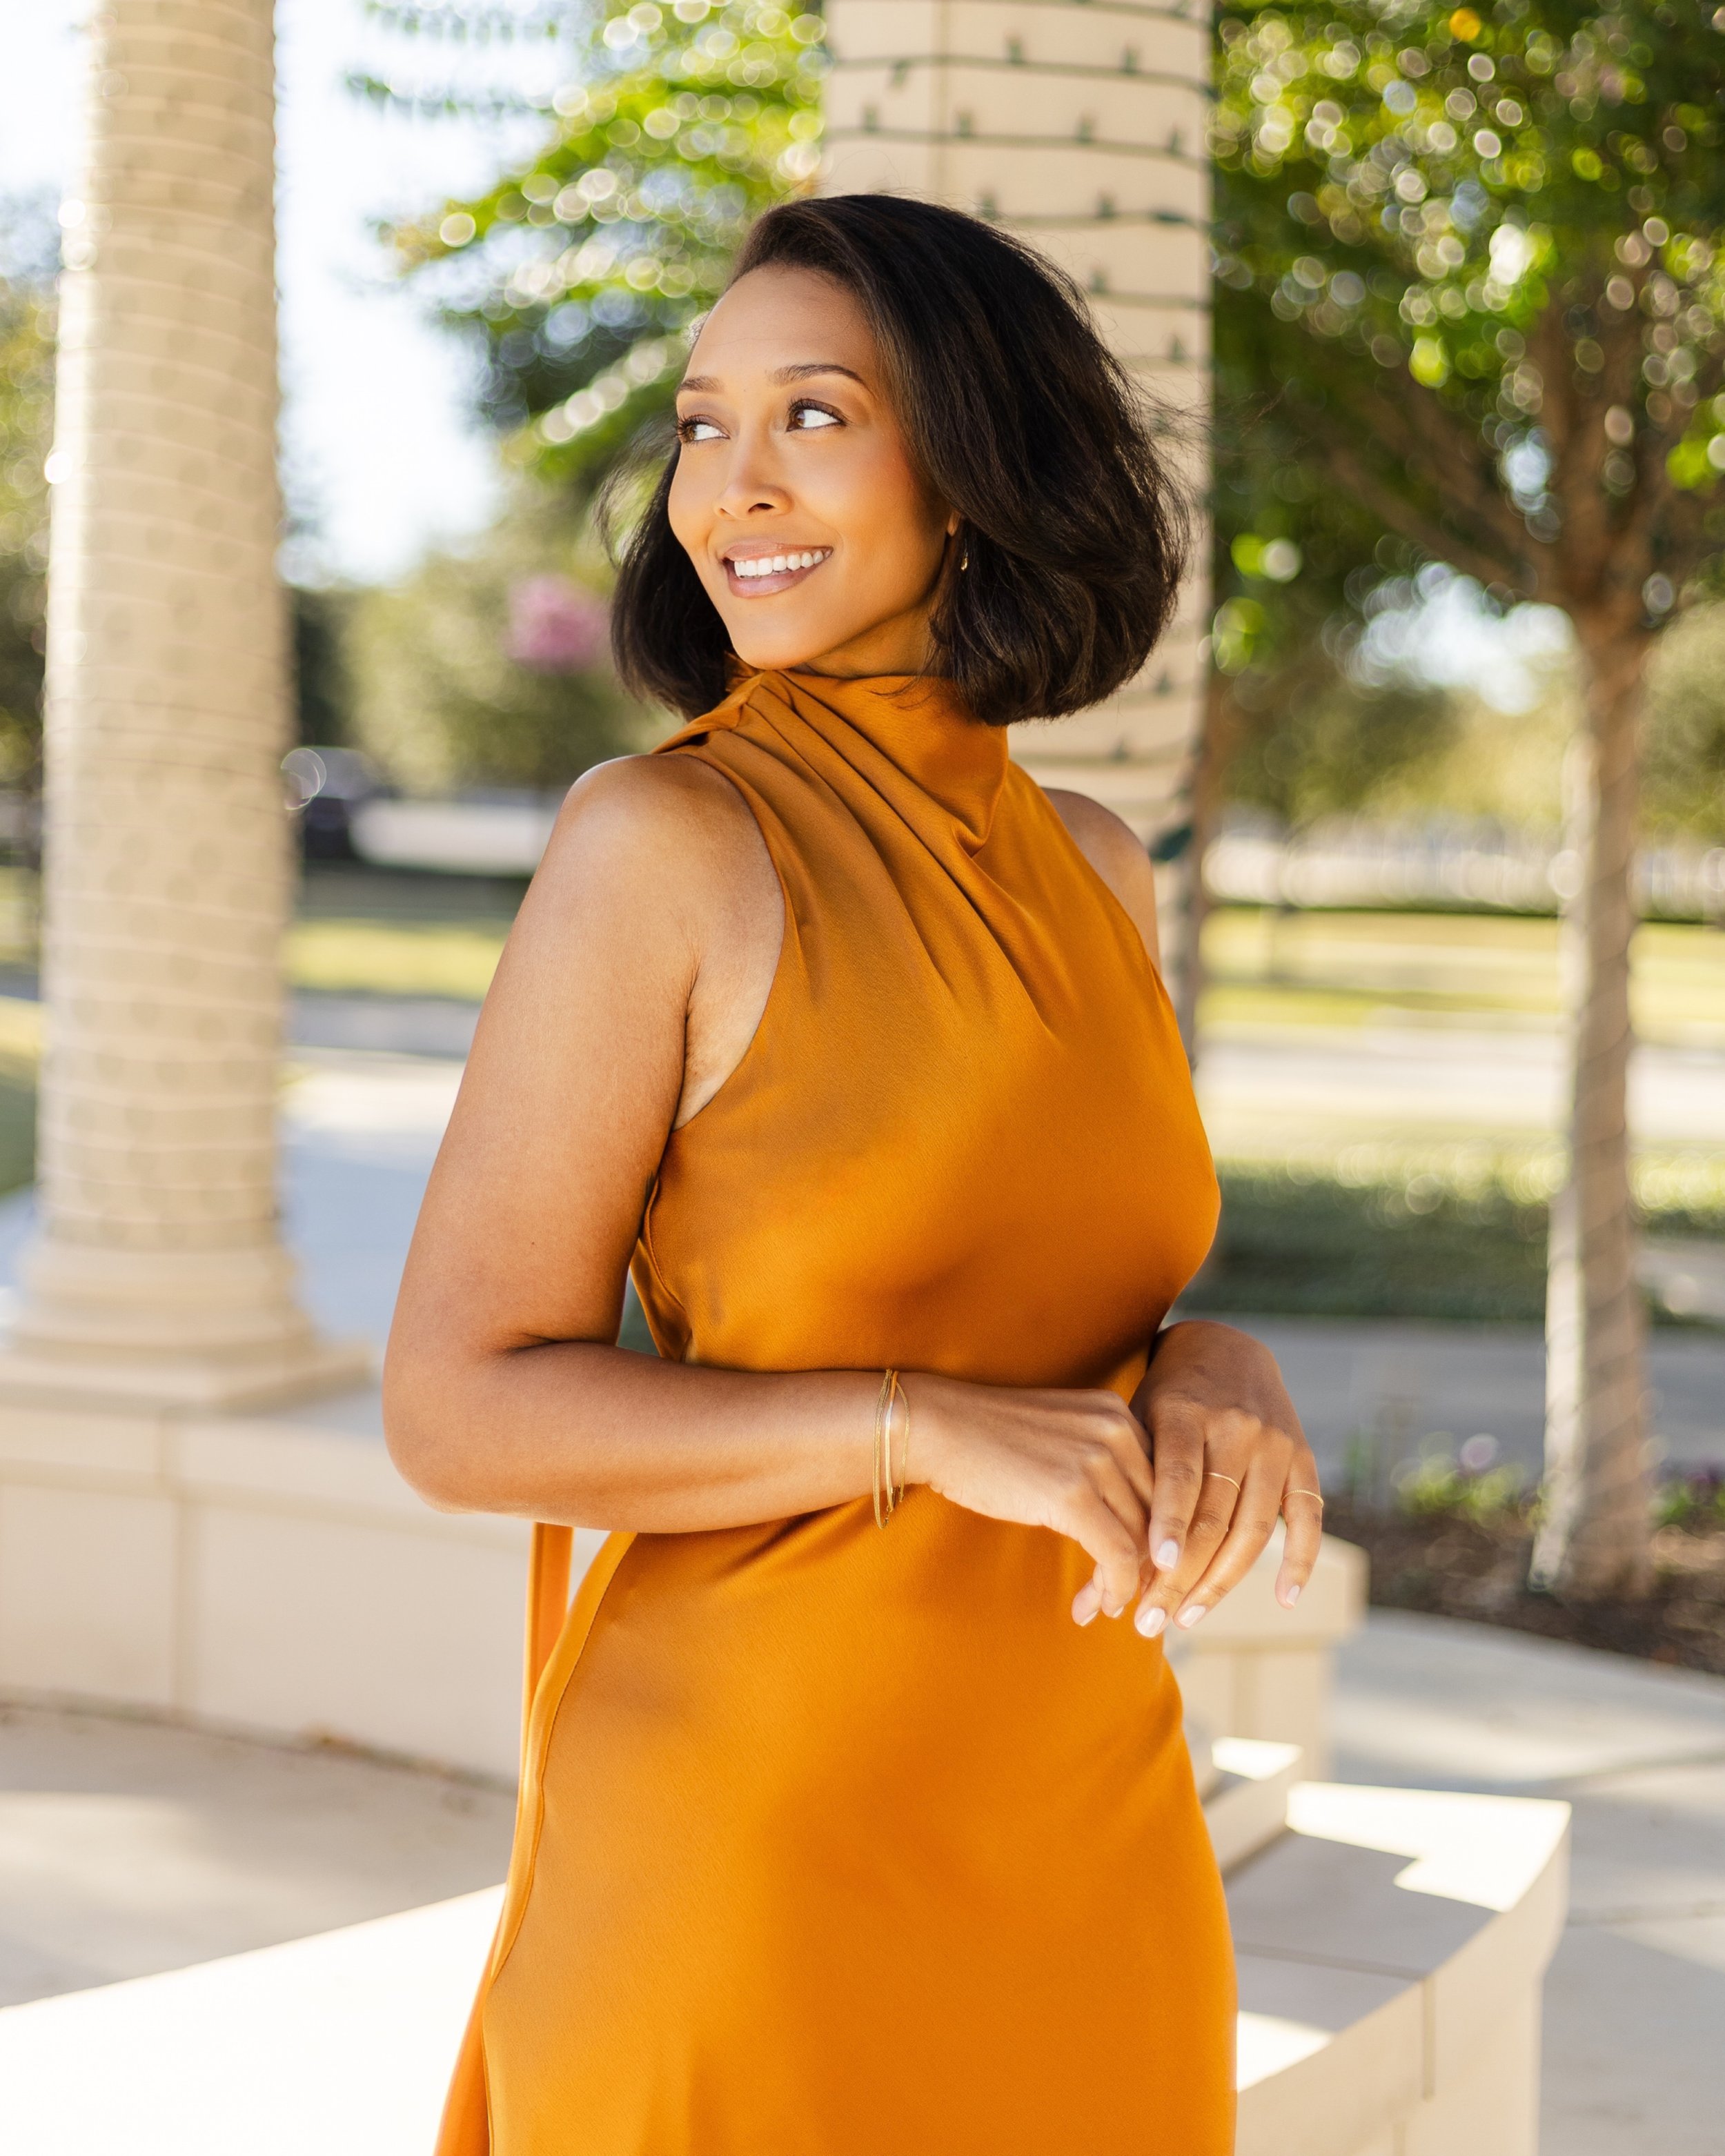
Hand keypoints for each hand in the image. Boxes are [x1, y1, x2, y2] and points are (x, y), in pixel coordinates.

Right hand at [908, 1373, 1157, 1622]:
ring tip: (1098, 1607)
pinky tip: (1094, 1607)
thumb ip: (1102, 1467)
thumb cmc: (990, 1440)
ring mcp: (1097, 1461)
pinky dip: (1113, 1589)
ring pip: (1141, 1541)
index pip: (1162, 1485)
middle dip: (1144, 1565)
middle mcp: (1117, 1430)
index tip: (1137, 1568)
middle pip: (1159, 1514)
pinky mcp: (1073, 1495)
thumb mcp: (1061, 1438)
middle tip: (1119, 1597)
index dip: (1155, 1535)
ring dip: (1122, 1585)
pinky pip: (1116, 1556)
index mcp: (1117, 1412)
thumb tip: (1132, 1527)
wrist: (939, 1427)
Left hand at [1127, 1320, 1321, 1637]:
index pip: (1178, 1475)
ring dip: (1222, 1581)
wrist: (1225, 1347)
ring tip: (1188, 1617)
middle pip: (1213, 1516)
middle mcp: (1236, 1426)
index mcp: (1186, 1412)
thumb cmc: (1164, 1400)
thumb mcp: (1136, 1423)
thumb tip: (1095, 1576)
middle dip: (1180, 1575)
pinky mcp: (1302, 1457)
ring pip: (1254, 1528)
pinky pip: (1308, 1517)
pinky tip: (1284, 1599)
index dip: (1167, 1524)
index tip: (1151, 1570)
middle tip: (1149, 1621)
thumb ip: (1123, 1487)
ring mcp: (1274, 1443)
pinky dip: (1300, 1560)